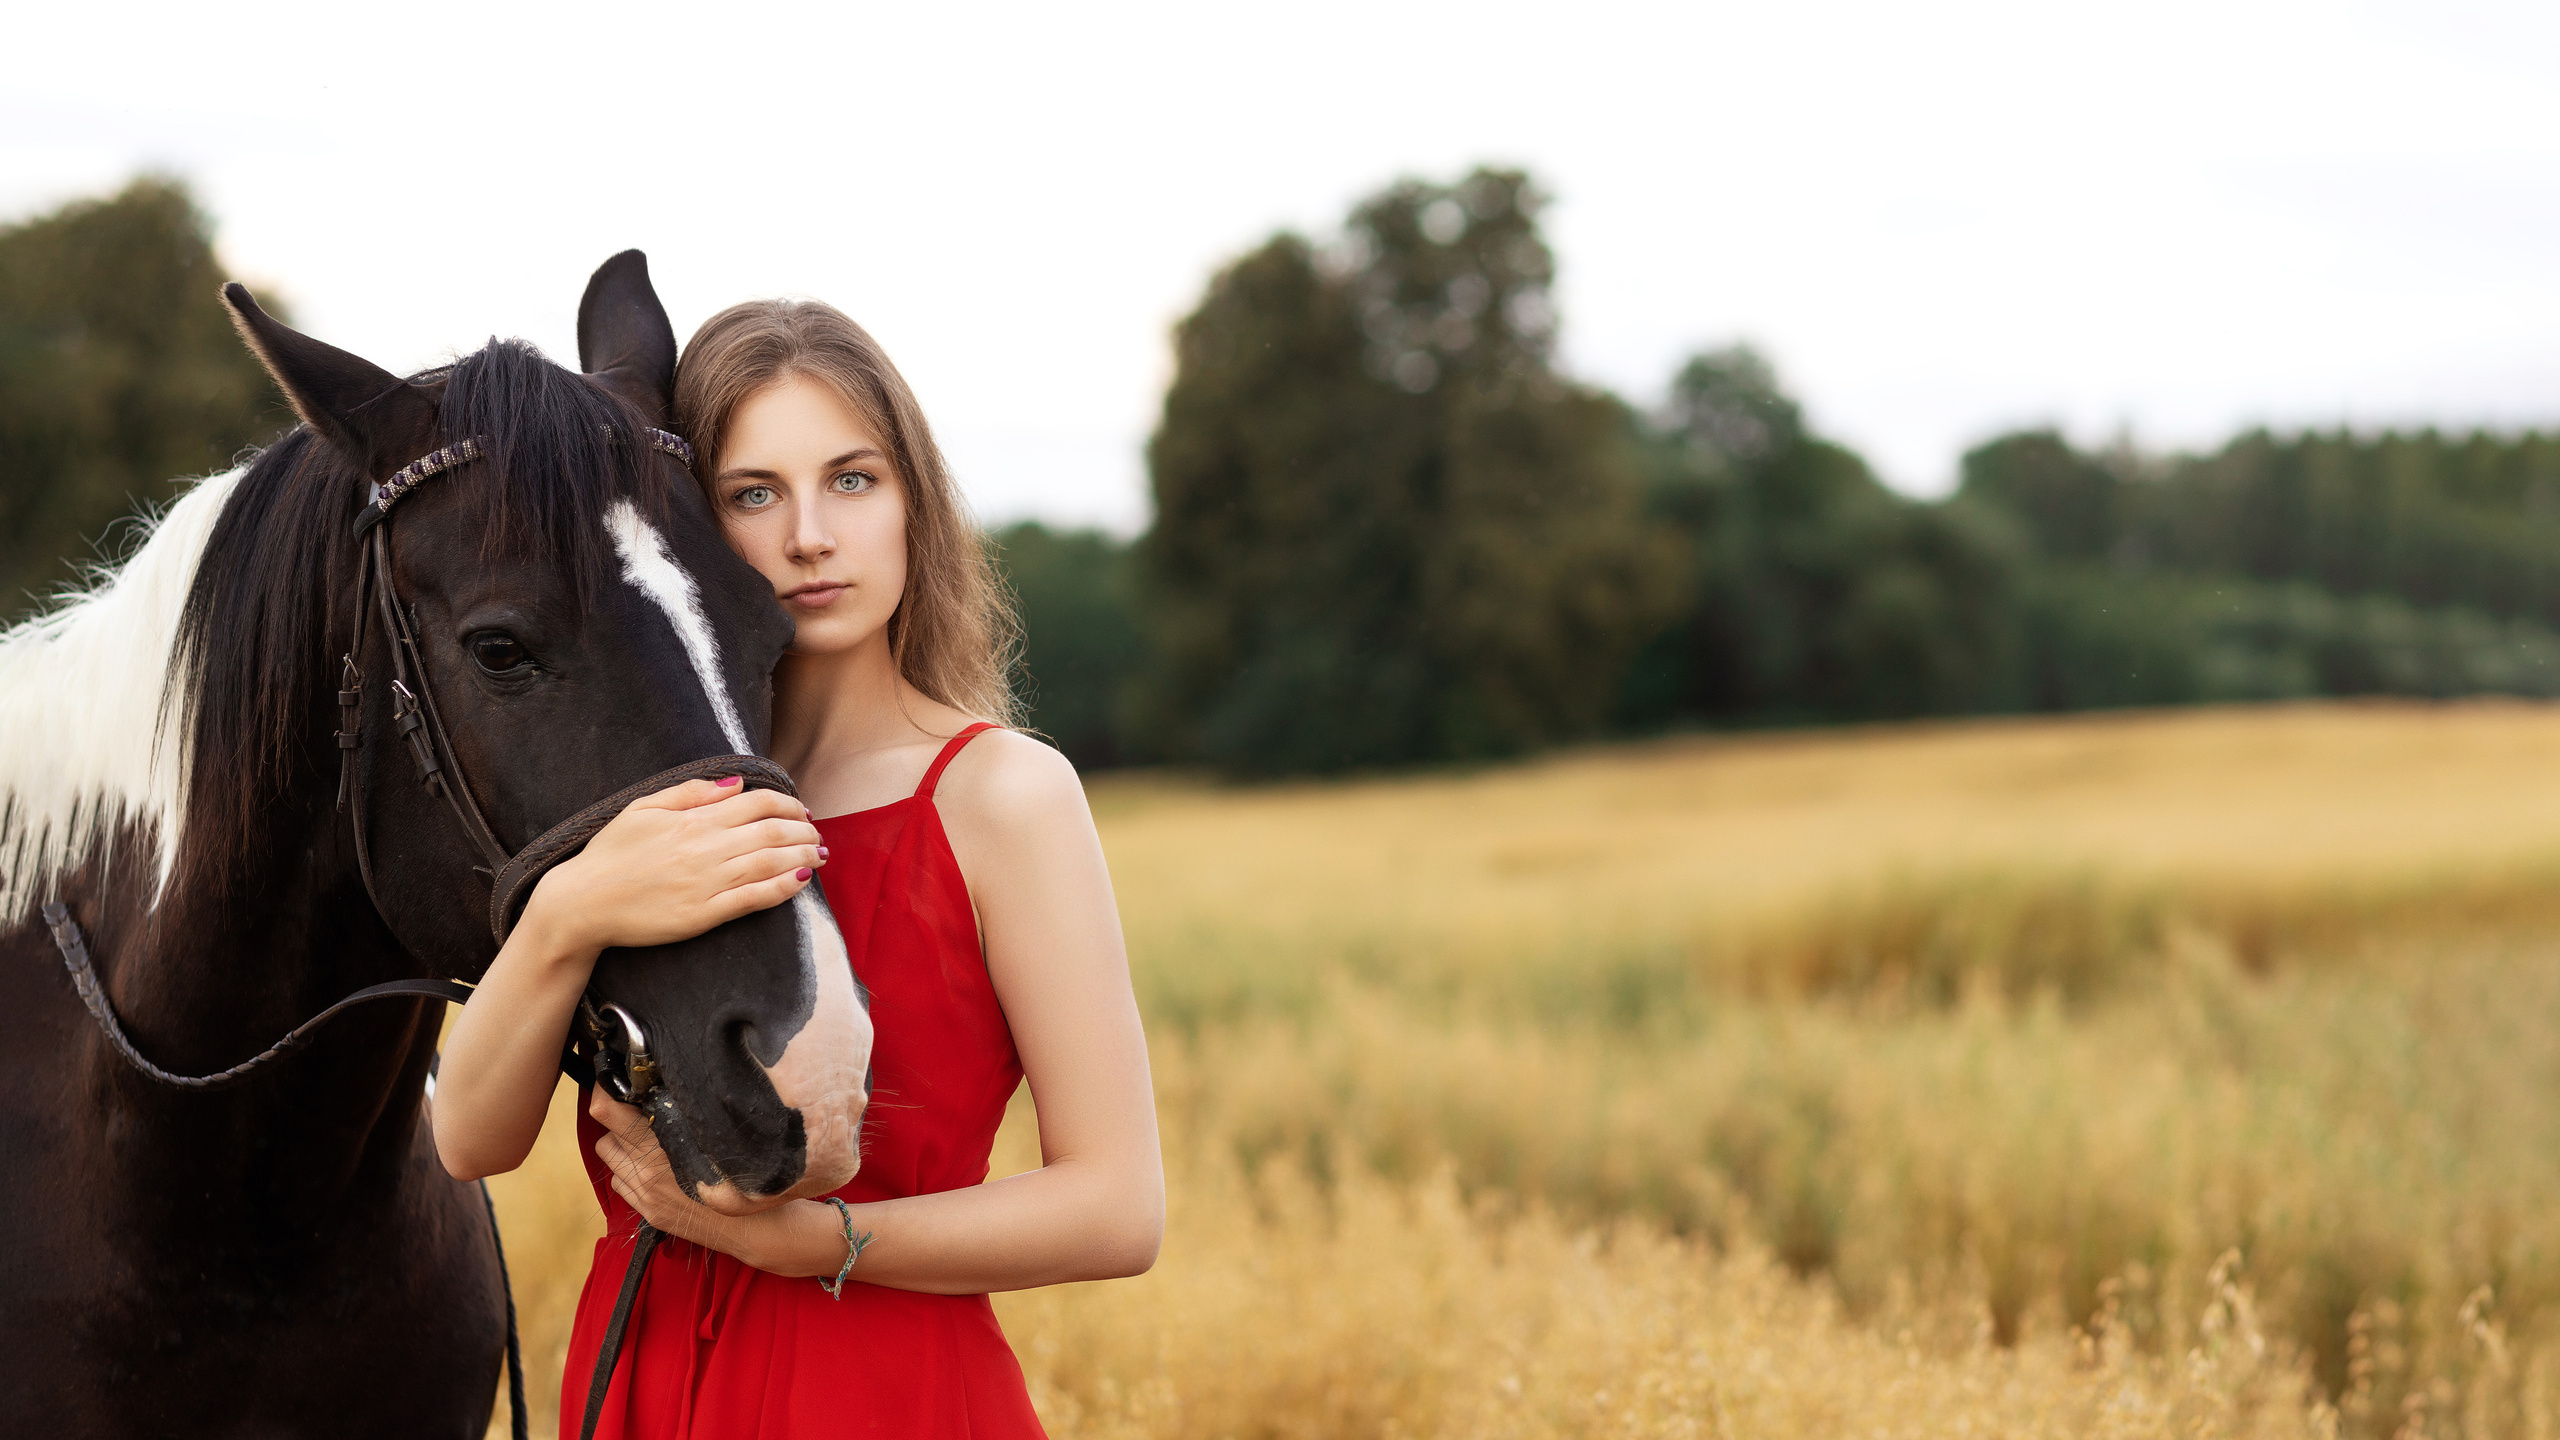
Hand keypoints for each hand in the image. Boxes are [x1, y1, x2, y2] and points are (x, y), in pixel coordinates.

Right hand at [522, 777, 823, 955]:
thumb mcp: (642, 808)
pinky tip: (801, 879)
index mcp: (692, 820)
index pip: (756, 803)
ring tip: (819, 854)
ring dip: (802, 856)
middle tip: (817, 833)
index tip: (801, 810)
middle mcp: (705, 848)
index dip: (787, 805)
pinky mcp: (704, 915)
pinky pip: (755, 898)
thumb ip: (690, 792)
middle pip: (771, 832)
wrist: (583, 903)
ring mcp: (707, 883)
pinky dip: (784, 887)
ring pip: (770, 863)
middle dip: (803, 830)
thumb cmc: (610, 854)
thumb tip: (736, 781)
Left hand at [590, 1088, 770, 1255]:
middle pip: (604, 1134)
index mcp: (659, 1145)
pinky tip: (655, 1169)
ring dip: (622, 1147)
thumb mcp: (709, 1133)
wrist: (750, 1226)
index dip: (605, 1092)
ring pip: (609, 1158)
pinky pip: (620, 1184)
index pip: (607, 1111)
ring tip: (649, 1143)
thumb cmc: (739, 1174)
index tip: (612, 1082)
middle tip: (639, 1115)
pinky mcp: (647, 1212)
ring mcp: (644, 1194)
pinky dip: (630, 1172)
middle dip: (617, 1122)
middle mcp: (644, 1170)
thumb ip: (677, 1113)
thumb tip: (656, 1087)